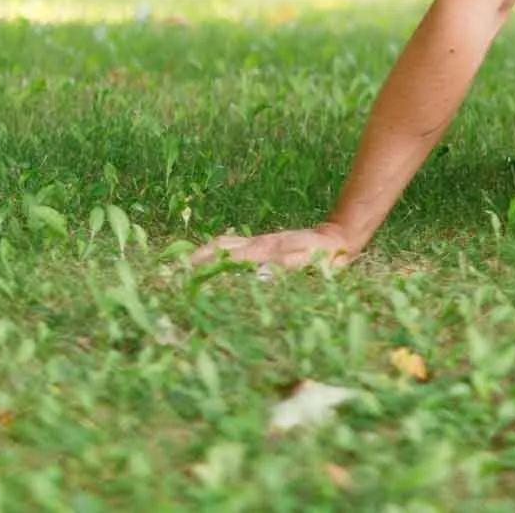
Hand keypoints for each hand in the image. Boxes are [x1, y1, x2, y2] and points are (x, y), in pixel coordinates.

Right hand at [192, 223, 354, 272]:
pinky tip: (209, 258)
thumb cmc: (326, 254)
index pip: (230, 258)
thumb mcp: (312, 262)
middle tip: (175, 272)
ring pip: (226, 243)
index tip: (189, 276)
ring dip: (205, 252)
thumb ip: (287, 266)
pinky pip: (235, 244)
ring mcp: (261, 242)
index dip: (210, 266)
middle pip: (221, 247)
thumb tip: (260, 275)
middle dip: (198, 258)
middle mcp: (259, 244)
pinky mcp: (264, 245)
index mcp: (266, 250)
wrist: (339, 237)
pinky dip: (217, 249)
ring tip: (184, 266)